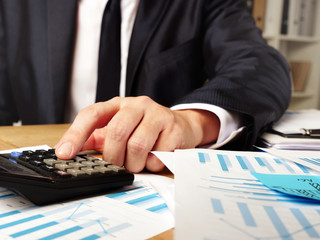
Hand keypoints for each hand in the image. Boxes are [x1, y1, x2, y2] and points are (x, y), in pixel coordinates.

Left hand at [55, 96, 219, 172]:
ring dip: (134, 164)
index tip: (64, 154)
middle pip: (116, 133)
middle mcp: (137, 105)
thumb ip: (96, 139)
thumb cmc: (145, 128)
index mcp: (118, 105)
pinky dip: (152, 164)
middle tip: (118, 164)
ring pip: (137, 145)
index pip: (91, 114)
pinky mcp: (174, 128)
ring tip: (137, 163)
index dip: (75, 135)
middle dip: (113, 157)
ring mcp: (157, 114)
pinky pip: (157, 155)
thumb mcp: (120, 128)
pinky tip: (154, 158)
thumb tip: (68, 151)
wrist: (182, 126)